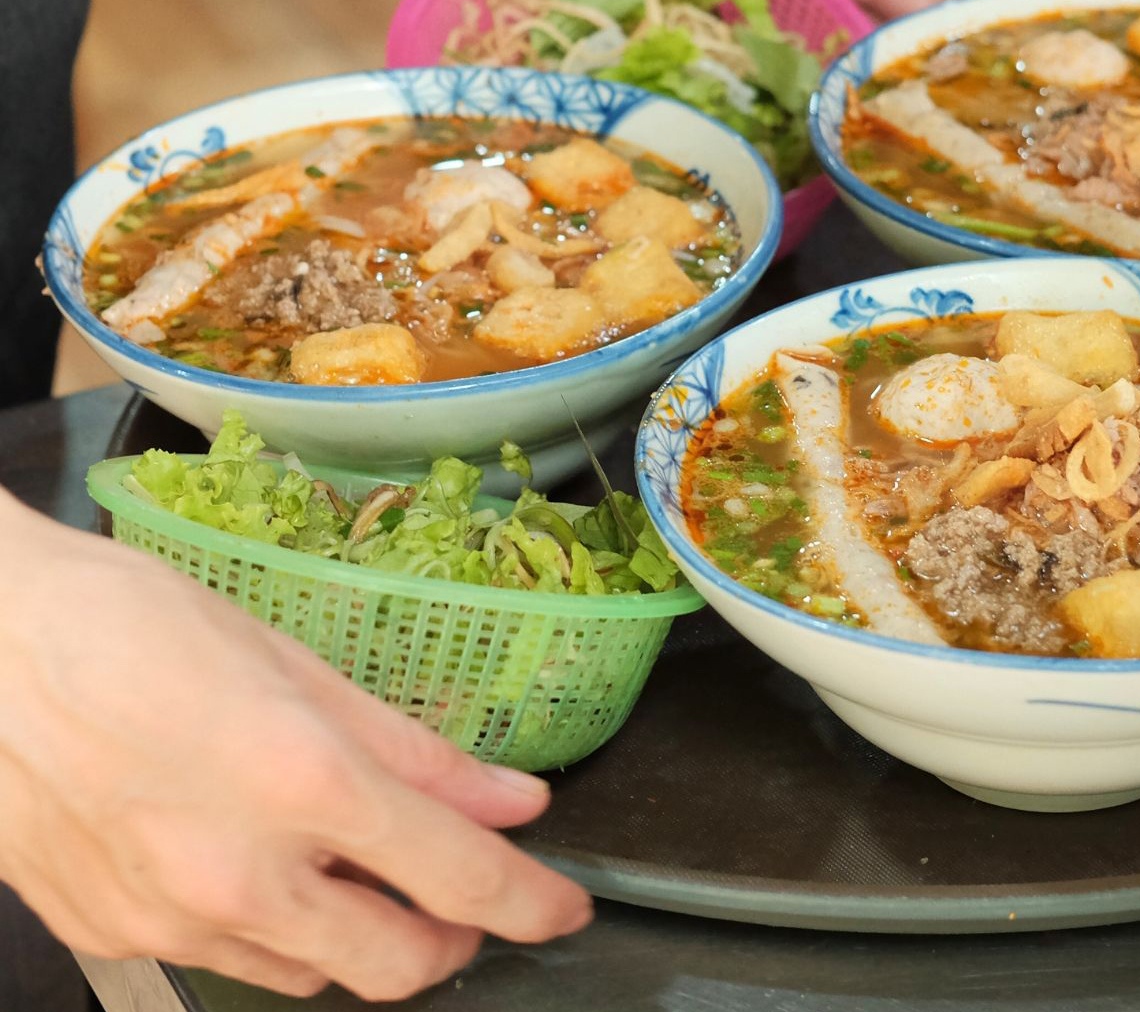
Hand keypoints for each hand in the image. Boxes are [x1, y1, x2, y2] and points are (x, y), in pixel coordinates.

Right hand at [0, 489, 592, 1000]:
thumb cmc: (122, 626)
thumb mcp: (291, 663)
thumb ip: (413, 748)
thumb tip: (508, 798)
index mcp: (303, 782)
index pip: (460, 878)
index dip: (532, 902)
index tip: (562, 905)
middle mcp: (241, 872)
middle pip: (398, 965)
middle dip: (452, 942)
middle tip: (460, 896)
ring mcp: (171, 918)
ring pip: (313, 976)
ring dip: (358, 938)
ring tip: (350, 866)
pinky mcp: (114, 937)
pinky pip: (227, 961)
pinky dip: (270, 929)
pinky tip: (255, 864)